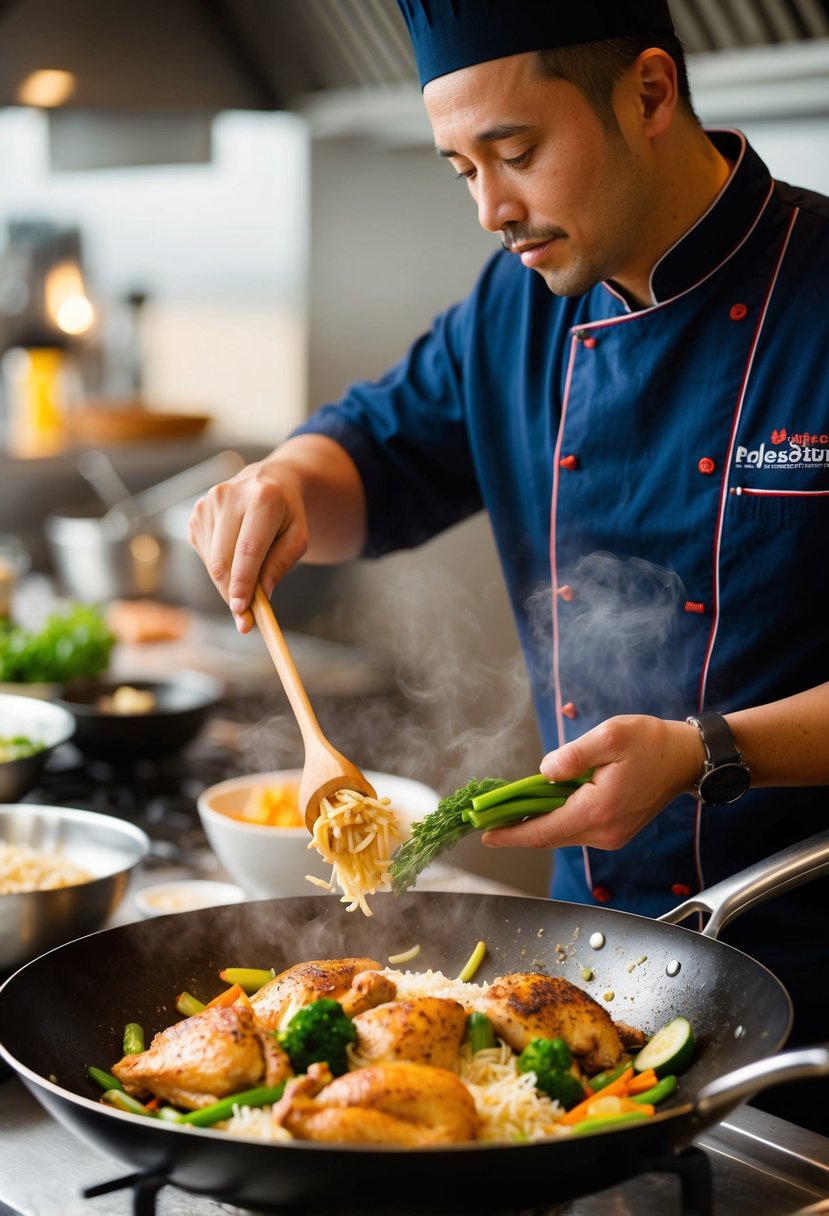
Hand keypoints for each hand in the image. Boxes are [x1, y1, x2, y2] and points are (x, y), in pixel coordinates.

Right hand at [188, 457, 308, 632]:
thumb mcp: (298, 538)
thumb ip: (280, 565)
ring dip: (228, 582)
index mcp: (264, 498)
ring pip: (212, 563)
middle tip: (246, 619)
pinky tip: (235, 553)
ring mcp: (207, 503)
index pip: (248, 548)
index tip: (241, 610)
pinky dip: (220, 568)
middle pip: (223, 560)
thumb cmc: (286, 515)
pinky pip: (204, 556)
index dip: (243, 582)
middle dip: (233, 594)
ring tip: (249, 575)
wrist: (269, 482)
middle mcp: (230, 496)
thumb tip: (260, 595)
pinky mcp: (195, 515)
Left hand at [481, 715, 703, 851]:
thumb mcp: (610, 737)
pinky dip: (555, 821)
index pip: (543, 831)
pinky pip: (576, 829)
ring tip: (508, 812)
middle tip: (487, 820)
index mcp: (597, 811)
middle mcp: (603, 832)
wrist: (686, 758)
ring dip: (536, 825)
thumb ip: (574, 755)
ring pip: (562, 834)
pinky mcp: (615, 831)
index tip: (485, 834)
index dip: (511, 834)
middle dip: (516, 830)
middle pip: (549, 837)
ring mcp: (611, 835)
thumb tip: (544, 771)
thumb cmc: (651, 743)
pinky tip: (541, 807)